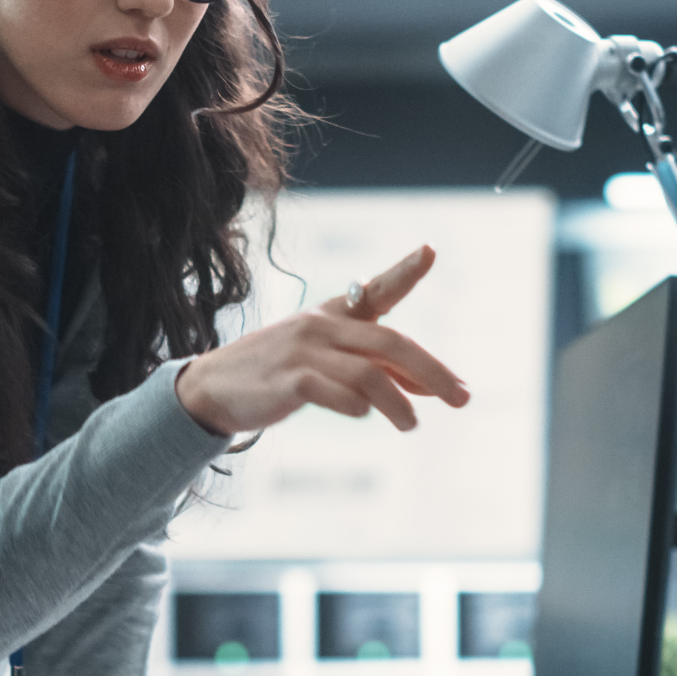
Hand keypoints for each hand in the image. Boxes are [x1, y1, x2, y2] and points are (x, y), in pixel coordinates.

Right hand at [175, 245, 469, 436]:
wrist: (213, 388)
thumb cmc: (278, 374)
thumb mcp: (328, 364)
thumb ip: (378, 370)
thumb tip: (430, 388)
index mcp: (331, 314)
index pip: (375, 290)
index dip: (404, 271)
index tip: (430, 251)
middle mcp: (320, 326)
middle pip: (390, 343)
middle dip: (433, 371)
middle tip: (463, 397)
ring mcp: (303, 352)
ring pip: (370, 373)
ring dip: (400, 403)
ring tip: (411, 425)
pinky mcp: (290, 381)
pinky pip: (339, 394)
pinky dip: (358, 406)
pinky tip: (363, 415)